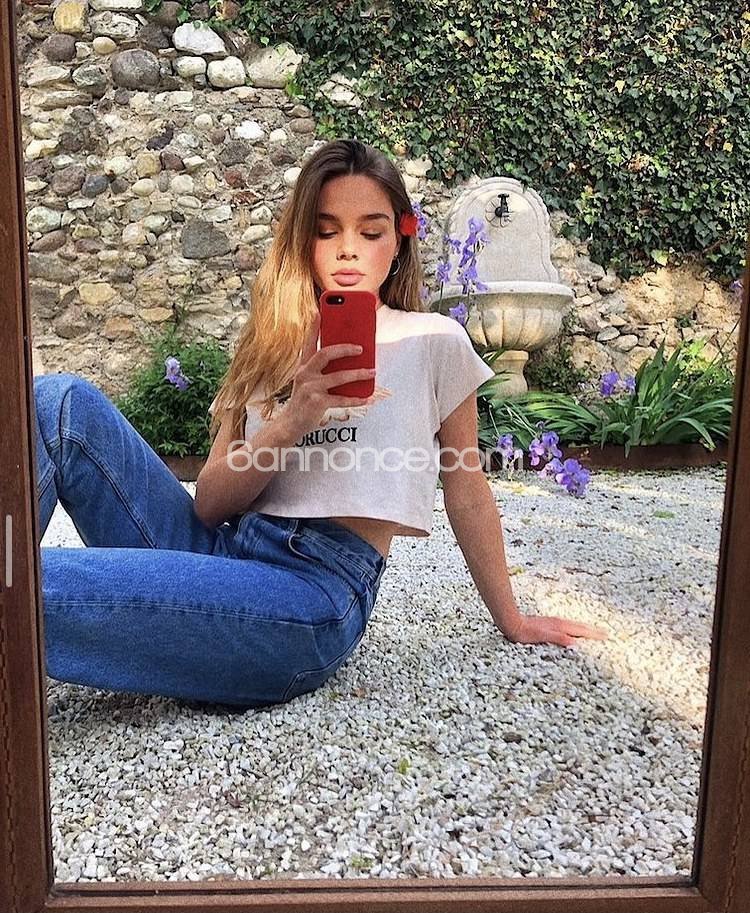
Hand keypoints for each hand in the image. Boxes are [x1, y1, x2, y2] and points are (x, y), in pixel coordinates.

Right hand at [285, 309, 378, 434]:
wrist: (290, 424)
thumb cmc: (304, 401)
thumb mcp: (309, 382)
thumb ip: (323, 370)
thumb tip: (350, 361)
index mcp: (303, 366)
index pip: (308, 342)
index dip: (313, 326)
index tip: (319, 311)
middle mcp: (305, 374)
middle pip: (326, 353)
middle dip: (345, 348)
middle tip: (361, 348)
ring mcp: (310, 388)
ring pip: (339, 376)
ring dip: (358, 374)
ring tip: (372, 372)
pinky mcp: (317, 403)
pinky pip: (341, 399)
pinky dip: (356, 399)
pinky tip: (367, 398)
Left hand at [500, 613, 608, 646]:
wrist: (512, 623)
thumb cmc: (526, 632)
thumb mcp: (543, 637)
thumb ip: (559, 638)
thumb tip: (575, 643)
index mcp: (560, 626)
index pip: (581, 631)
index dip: (593, 634)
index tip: (606, 636)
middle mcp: (559, 623)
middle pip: (580, 627)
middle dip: (593, 630)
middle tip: (606, 633)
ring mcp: (554, 623)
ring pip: (574, 626)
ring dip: (585, 629)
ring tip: (594, 631)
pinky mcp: (549, 625)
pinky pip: (567, 627)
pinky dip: (575, 629)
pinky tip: (573, 632)